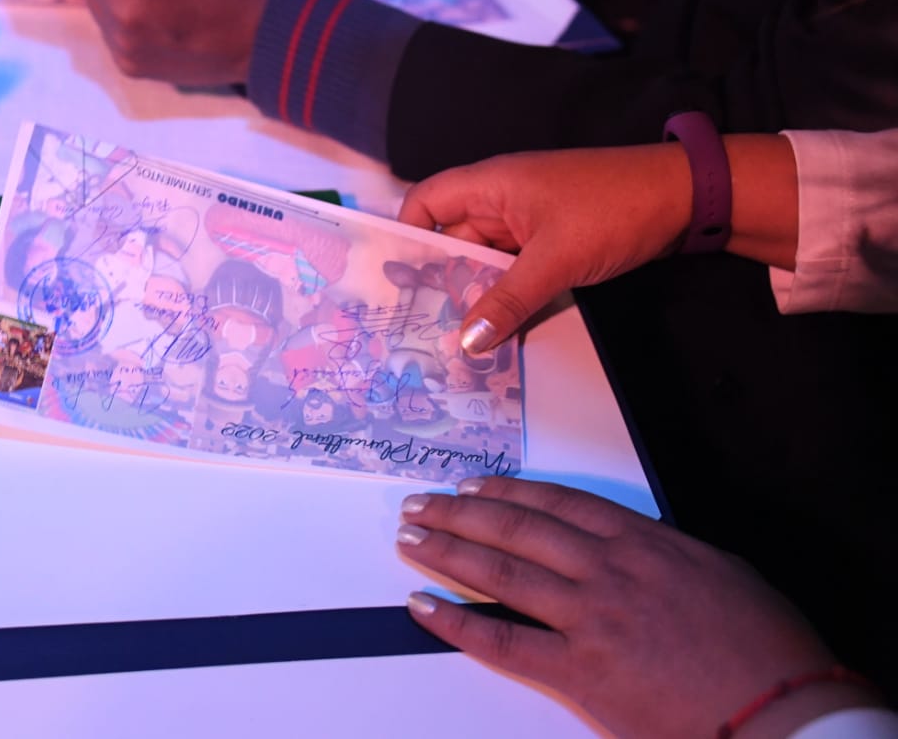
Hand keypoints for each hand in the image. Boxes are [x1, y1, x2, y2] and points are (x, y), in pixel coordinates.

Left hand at [396, 477, 877, 737]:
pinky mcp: (580, 672)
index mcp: (643, 542)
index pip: (556, 504)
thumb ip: (664, 553)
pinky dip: (456, 623)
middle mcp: (608, 570)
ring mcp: (590, 619)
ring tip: (411, 537)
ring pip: (501, 574)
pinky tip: (423, 606)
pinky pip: (503, 642)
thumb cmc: (766, 647)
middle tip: (422, 505)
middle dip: (461, 513)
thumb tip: (633, 547)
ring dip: (448, 552)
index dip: (506, 492)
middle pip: (516, 529)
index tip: (472, 486)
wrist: (786, 712)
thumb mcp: (721, 572)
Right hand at [397, 144, 692, 352]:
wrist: (688, 198)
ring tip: (455, 340)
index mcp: (491, 184)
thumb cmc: (613, 210)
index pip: (426, 202)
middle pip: (453, 240)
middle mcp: (502, 200)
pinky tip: (497, 330)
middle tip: (419, 328)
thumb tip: (465, 344)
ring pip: (484, 261)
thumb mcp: (555, 260)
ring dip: (475, 295)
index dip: (406, 235)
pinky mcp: (553, 241)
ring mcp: (529, 222)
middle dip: (438, 281)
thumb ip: (506, 302)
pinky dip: (505, 296)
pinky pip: (515, 271)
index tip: (396, 281)